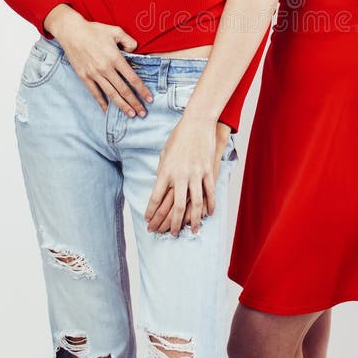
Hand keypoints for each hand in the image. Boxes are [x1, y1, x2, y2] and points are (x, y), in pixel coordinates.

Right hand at [44, 4, 152, 116]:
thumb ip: (129, 41)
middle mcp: (106, 68)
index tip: (149, 99)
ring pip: (111, 94)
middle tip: (143, 113)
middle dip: (135, 103)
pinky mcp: (84, 77)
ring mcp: (94, 74)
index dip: (142, 90)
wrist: (71, 32)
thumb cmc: (94, 30)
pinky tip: (108, 110)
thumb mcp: (116, 31)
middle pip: (123, 90)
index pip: (132, 78)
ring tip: (130, 114)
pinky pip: (95, 93)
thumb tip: (135, 51)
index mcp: (115, 58)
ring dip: (122, 106)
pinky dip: (102, 103)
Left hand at [145, 119, 231, 235]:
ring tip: (192, 231)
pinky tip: (208, 214)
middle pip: (174, 206)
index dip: (151, 212)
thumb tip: (161, 186)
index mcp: (165, 171)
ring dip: (193, 220)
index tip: (148, 221)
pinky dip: (209, 205)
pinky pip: (209, 192)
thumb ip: (163, 171)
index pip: (155, 198)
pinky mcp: (207, 171)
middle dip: (171, 223)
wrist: (197, 123)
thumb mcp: (165, 153)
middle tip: (169, 234)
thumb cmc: (179, 137)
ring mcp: (195, 174)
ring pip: (194, 204)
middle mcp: (179, 175)